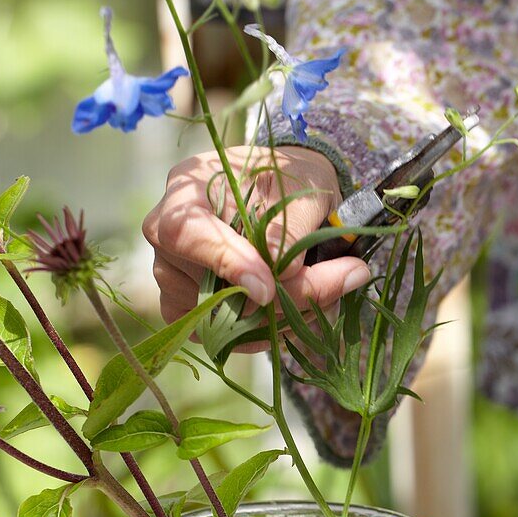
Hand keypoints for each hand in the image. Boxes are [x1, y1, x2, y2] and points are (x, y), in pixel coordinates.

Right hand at [143, 146, 370, 349]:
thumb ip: (291, 224)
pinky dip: (269, 331)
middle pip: (212, 288)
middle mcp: (169, 241)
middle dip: (283, 295)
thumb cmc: (290, 178)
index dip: (225, 263)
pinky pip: (227, 338)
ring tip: (331, 283)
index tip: (268, 288)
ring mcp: (175, 281)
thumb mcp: (301, 185)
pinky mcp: (191, 313)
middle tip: (348, 275)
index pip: (185, 234)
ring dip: (284, 315)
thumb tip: (284, 272)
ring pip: (225, 321)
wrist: (289, 194)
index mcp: (185, 193)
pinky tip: (300, 307)